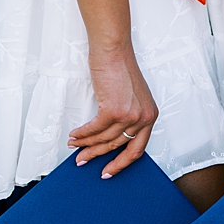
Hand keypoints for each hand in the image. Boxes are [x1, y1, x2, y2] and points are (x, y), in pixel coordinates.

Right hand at [70, 44, 158, 177]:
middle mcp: (144, 117)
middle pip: (117, 146)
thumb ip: (126, 118)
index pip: (138, 148)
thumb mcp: (131, 98)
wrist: (114, 51)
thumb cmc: (121, 70)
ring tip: (73, 146)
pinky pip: (93, 130)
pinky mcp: (114, 110)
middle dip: (97, 155)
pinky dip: (81, 134)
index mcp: (150, 115)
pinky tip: (74, 136)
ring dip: (85, 144)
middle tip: (82, 161)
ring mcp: (130, 114)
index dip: (122, 163)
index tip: (108, 172)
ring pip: (103, 139)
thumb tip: (108, 140)